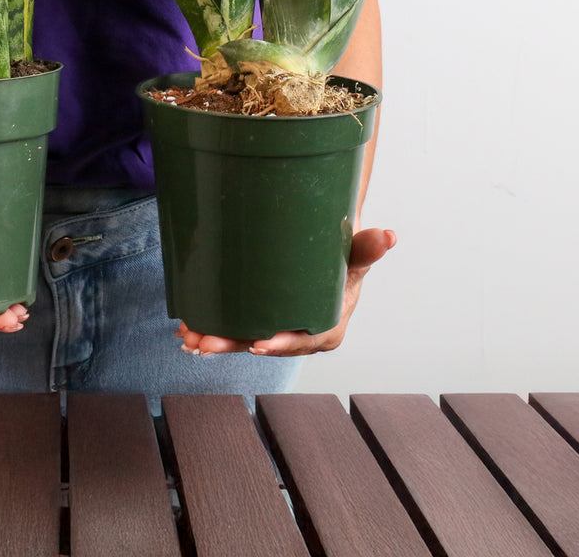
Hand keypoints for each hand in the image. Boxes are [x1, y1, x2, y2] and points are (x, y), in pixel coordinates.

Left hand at [176, 227, 395, 356]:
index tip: (258, 342)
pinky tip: (189, 331)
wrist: (331, 257)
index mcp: (327, 327)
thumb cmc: (346, 257)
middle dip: (233, 344)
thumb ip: (369, 248)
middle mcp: (301, 336)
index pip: (303, 340)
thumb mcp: (357, 255)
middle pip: (266, 343)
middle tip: (205, 341)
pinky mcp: (262, 322)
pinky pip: (237, 331)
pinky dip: (214, 330)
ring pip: (245, 340)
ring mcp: (280, 331)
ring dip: (216, 340)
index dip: (280, 342)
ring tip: (188, 337)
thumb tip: (389, 235)